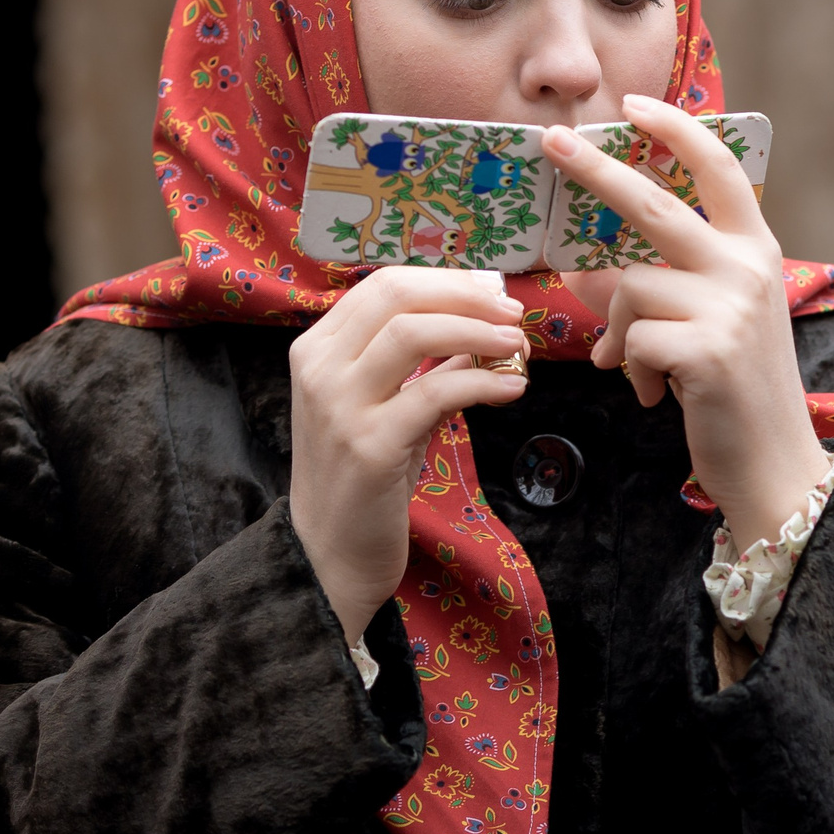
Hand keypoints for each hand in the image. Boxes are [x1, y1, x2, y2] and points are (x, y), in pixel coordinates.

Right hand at [289, 268, 530, 643]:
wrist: (330, 552)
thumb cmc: (362, 476)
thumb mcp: (386, 405)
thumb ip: (426, 364)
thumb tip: (486, 326)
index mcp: (317, 348)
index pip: (384, 285)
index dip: (446, 281)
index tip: (492, 291)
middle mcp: (320, 367)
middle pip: (397, 295)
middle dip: (464, 295)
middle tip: (511, 311)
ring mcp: (340, 405)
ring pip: (414, 332)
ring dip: (477, 331)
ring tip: (516, 344)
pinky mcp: (370, 445)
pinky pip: (435, 392)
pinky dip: (481, 381)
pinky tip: (511, 387)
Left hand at [544, 95, 828, 552]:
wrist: (774, 463)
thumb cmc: (734, 387)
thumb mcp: (711, 319)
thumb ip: (662, 283)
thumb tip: (582, 267)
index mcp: (755, 249)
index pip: (719, 168)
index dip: (676, 130)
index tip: (633, 103)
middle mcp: (749, 267)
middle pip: (655, 203)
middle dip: (596, 169)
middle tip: (551, 140)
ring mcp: (732, 306)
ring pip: (630, 284)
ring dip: (616, 328)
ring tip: (632, 365)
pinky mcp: (709, 349)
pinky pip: (634, 338)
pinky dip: (632, 369)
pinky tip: (656, 394)